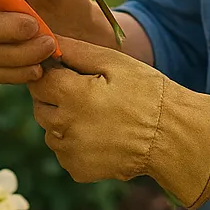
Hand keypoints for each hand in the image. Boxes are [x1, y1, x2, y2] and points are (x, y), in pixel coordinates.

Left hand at [28, 35, 209, 209]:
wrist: (172, 137)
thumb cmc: (146, 93)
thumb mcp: (114, 63)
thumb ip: (75, 51)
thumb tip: (47, 40)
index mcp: (71, 95)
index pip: (37, 80)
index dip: (50, 73)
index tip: (67, 72)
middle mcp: (64, 127)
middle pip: (40, 106)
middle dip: (55, 97)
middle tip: (86, 93)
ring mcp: (70, 152)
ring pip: (50, 130)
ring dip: (63, 121)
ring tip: (96, 114)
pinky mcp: (78, 170)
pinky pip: (64, 151)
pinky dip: (74, 142)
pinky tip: (100, 134)